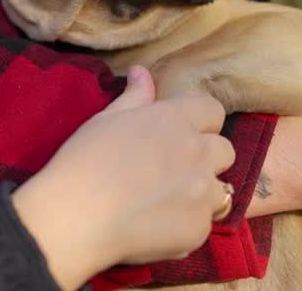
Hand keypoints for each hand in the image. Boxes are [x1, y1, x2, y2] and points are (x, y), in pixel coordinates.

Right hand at [12, 66, 234, 289]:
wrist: (76, 218)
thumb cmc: (84, 161)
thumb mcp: (106, 120)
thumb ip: (135, 97)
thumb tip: (142, 71)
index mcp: (175, 120)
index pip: (213, 111)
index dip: (200, 122)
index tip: (180, 134)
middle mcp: (197, 152)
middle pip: (225, 150)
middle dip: (205, 158)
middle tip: (173, 171)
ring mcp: (201, 192)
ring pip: (220, 190)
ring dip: (201, 194)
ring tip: (168, 202)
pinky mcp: (198, 229)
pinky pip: (204, 223)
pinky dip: (187, 224)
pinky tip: (158, 226)